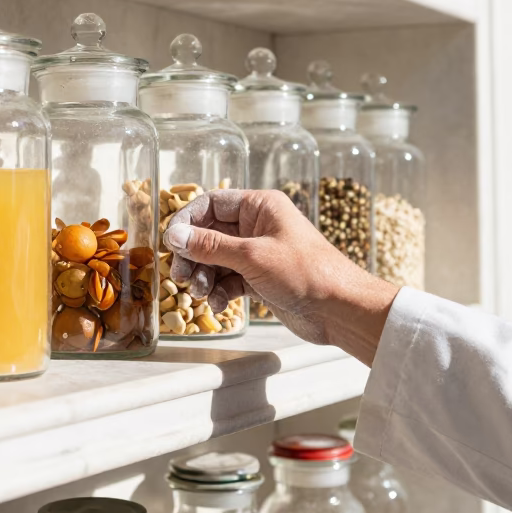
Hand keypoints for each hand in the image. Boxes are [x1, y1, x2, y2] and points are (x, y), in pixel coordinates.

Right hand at [163, 189, 398, 363]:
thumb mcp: (252, 256)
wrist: (340, 309)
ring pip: (217, 260)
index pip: (212, 203)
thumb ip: (210, 246)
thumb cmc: (306, 272)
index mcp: (260, 207)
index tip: (171, 242)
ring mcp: (259, 254)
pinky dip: (220, 291)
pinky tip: (219, 304)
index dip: (188, 221)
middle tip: (181, 276)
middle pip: (210, 234)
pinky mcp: (260, 279)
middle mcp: (258, 226)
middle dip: (194, 255)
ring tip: (201, 293)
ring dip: (205, 276)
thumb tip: (175, 235)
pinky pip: (229, 280)